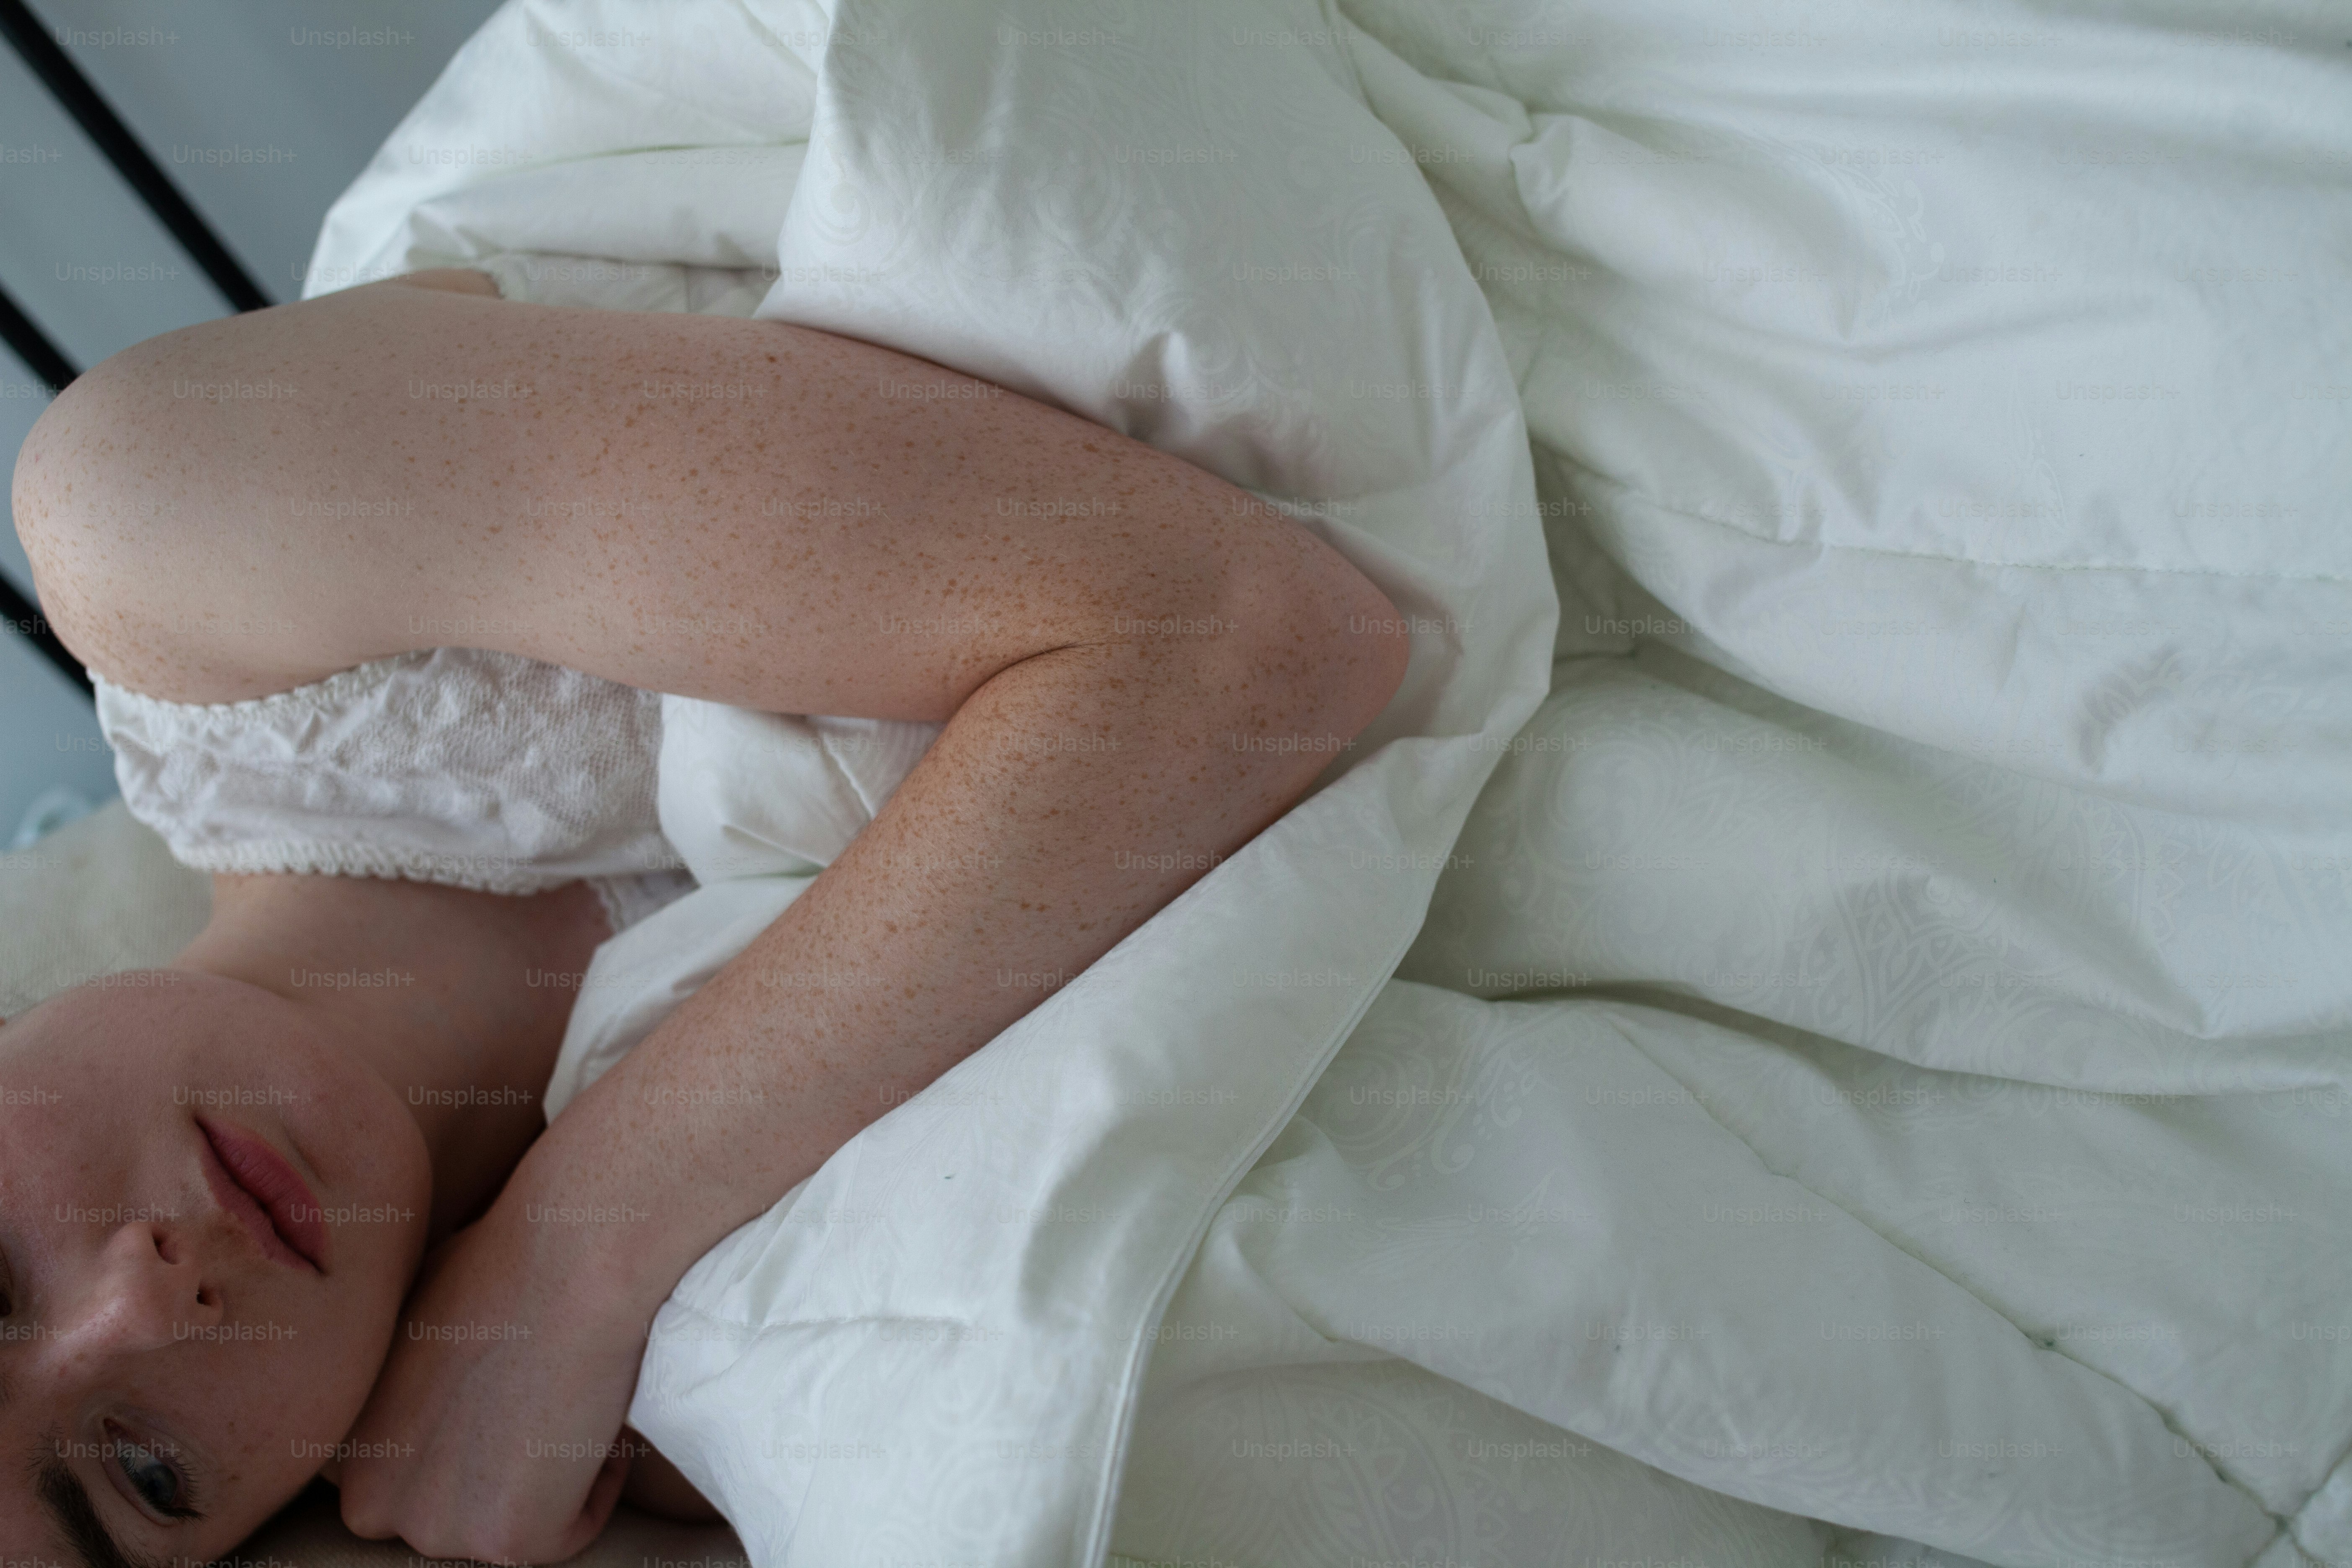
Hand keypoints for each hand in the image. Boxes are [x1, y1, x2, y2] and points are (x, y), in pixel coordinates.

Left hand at [336, 1184, 652, 1562]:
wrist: (564, 1267)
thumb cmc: (495, 1267)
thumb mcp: (405, 1326)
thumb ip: (393, 1387)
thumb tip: (418, 1398)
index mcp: (340, 1451)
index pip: (397, 1483)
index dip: (452, 1444)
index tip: (490, 1400)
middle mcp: (370, 1504)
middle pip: (447, 1513)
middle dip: (490, 1475)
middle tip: (533, 1404)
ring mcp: (437, 1531)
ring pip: (503, 1528)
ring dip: (541, 1484)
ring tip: (563, 1407)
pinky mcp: (510, 1545)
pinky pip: (565, 1532)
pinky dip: (592, 1488)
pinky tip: (592, 1423)